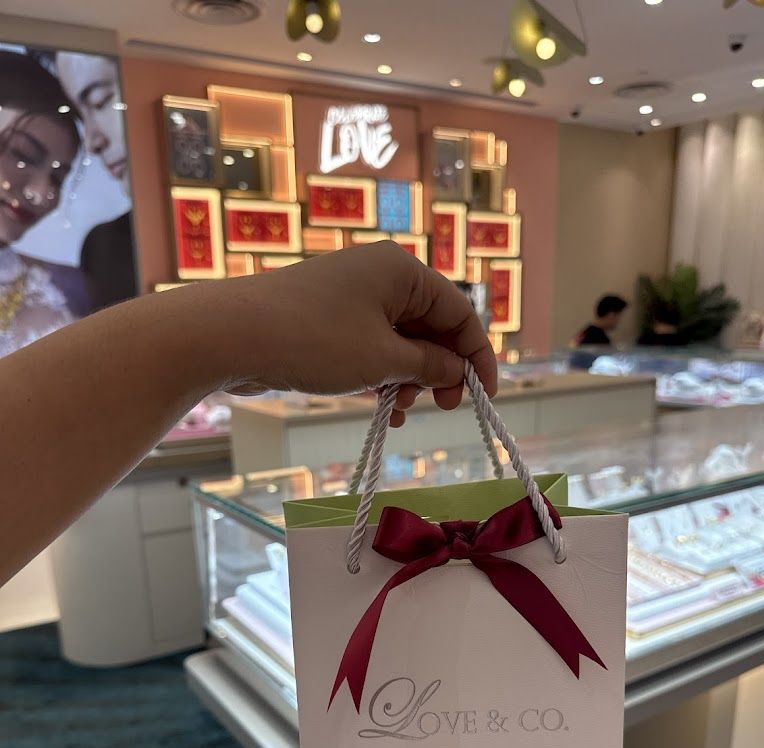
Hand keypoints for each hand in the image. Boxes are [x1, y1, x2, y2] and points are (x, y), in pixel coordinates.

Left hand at [200, 241, 496, 426]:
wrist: (231, 336)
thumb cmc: (314, 341)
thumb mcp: (383, 359)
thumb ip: (428, 365)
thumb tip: (455, 369)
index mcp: (402, 272)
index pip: (459, 312)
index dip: (477, 355)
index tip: (484, 395)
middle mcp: (380, 278)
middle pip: (431, 326)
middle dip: (440, 370)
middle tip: (442, 408)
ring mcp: (351, 299)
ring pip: (400, 342)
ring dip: (409, 380)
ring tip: (401, 412)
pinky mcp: (328, 322)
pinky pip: (371, 349)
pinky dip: (382, 377)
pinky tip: (382, 410)